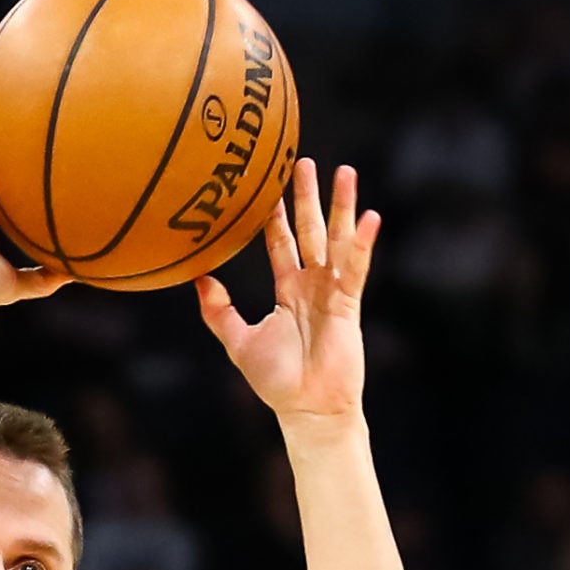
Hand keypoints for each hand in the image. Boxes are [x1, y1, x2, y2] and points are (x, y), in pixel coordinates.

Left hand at [197, 158, 379, 423]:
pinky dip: (363, 244)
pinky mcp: (348, 305)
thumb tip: (199, 278)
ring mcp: (333, 292)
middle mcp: (311, 285)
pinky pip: (357, 268)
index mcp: (287, 290)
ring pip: (338, 240)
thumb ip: (218, 311)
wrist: (306, 408)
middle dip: (308, 197)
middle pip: (311, 230)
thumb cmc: (276, 381)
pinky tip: (370, 217)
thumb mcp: (237, 341)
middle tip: (305, 160)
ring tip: (344, 172)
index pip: (280, 242)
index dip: (274, 214)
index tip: (270, 183)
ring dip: (341, 206)